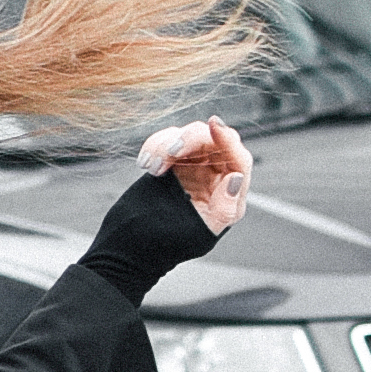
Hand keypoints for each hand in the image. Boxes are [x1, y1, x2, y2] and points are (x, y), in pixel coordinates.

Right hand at [140, 114, 251, 234]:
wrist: (132, 246)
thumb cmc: (167, 245)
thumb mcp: (199, 234)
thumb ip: (223, 209)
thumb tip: (236, 178)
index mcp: (229, 196)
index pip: (238, 159)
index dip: (228, 140)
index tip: (213, 125)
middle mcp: (214, 176)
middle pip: (213, 139)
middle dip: (190, 139)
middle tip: (169, 153)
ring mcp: (193, 166)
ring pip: (189, 135)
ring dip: (167, 144)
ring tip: (152, 168)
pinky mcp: (171, 161)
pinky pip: (168, 139)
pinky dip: (155, 145)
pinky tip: (145, 164)